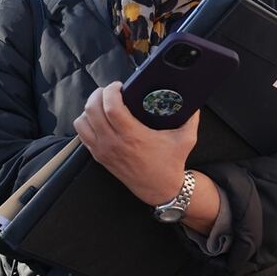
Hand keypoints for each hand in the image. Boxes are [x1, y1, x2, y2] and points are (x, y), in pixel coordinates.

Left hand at [74, 82, 197, 205]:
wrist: (161, 190)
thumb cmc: (171, 164)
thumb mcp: (186, 139)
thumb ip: (191, 118)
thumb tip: (194, 101)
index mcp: (133, 136)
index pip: (111, 107)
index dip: (111, 91)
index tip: (119, 86)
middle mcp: (114, 143)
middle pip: (92, 110)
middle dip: (98, 94)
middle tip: (110, 91)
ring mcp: (104, 151)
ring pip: (82, 122)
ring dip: (90, 108)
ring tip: (102, 104)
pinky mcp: (99, 157)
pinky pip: (82, 135)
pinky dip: (86, 123)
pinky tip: (98, 119)